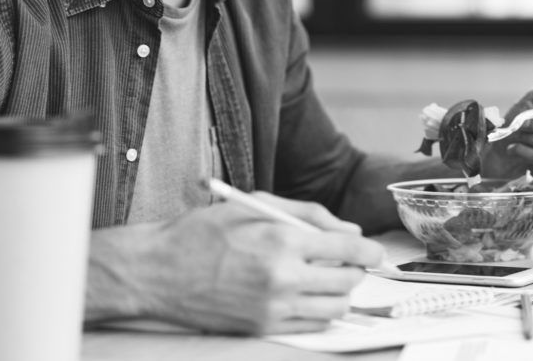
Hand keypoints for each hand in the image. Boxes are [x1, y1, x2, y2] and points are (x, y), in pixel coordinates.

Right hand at [132, 193, 384, 333]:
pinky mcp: (263, 327)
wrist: (159, 271)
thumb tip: (348, 230)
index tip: (373, 251)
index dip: (369, 250)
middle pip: (347, 280)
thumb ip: (308, 214)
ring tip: (328, 279)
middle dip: (355, 270)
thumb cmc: (203, 232)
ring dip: (341, 294)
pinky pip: (312, 325)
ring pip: (334, 308)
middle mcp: (282, 276)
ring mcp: (273, 307)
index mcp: (282, 239)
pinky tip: (308, 296)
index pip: (348, 248)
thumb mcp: (255, 204)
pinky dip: (320, 312)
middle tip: (348, 262)